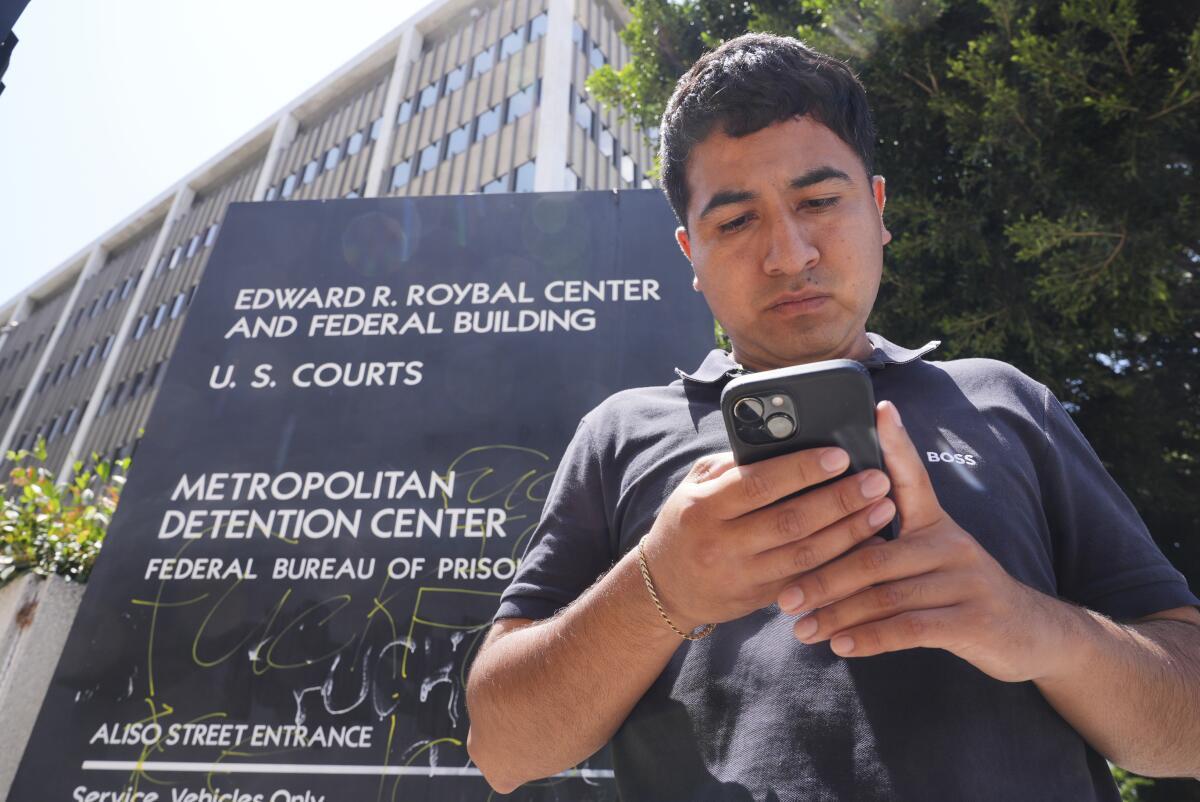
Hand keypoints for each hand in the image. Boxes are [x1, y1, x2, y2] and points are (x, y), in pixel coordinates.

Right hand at [641, 445, 895, 631]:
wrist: (664, 586)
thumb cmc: (688, 521)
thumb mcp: (697, 485)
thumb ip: (736, 465)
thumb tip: (788, 442)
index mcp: (704, 506)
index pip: (759, 484)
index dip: (803, 470)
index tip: (840, 455)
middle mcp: (721, 543)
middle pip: (791, 520)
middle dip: (840, 500)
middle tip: (876, 480)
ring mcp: (741, 575)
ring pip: (806, 555)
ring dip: (850, 532)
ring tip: (882, 509)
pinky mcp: (759, 599)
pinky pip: (807, 580)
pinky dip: (840, 562)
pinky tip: (867, 544)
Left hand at [776, 401, 1069, 682]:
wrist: (1032, 635)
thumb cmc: (959, 594)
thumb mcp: (930, 560)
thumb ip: (886, 547)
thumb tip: (821, 543)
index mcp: (936, 522)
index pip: (912, 476)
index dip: (896, 444)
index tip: (879, 409)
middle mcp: (951, 544)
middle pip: (874, 554)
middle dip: (822, 577)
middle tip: (784, 598)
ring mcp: (966, 581)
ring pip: (886, 594)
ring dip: (837, 615)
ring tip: (801, 629)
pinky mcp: (975, 619)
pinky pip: (911, 628)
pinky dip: (870, 638)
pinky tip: (841, 646)